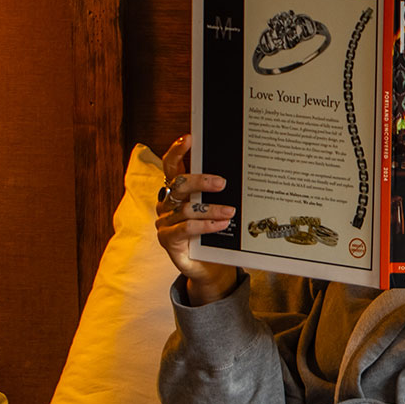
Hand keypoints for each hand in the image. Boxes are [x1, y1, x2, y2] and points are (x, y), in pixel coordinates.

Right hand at [156, 134, 238, 305]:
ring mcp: (164, 222)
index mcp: (175, 190)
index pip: (171, 166)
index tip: (189, 138)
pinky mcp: (168, 240)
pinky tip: (221, 224)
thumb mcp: (215, 208)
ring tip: (231, 211)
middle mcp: (166, 203)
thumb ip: (217, 192)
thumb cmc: (213, 232)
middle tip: (221, 183)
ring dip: (211, 209)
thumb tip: (239, 172)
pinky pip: (185, 228)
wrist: (208, 264)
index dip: (177, 151)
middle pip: (179, 185)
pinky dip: (205, 225)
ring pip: (187, 209)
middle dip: (200, 181)